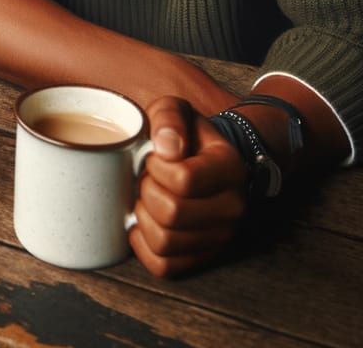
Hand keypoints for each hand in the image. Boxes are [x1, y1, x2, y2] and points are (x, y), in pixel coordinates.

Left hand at [129, 96, 247, 277]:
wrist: (207, 158)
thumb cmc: (186, 134)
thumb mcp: (175, 109)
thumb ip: (168, 117)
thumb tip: (166, 147)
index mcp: (230, 168)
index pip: (184, 179)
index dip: (156, 168)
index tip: (153, 157)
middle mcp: (232, 207)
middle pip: (172, 214)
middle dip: (146, 191)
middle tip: (146, 178)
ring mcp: (220, 236)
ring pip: (165, 243)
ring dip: (143, 218)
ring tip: (146, 198)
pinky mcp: (203, 256)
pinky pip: (165, 266)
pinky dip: (143, 247)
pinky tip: (142, 223)